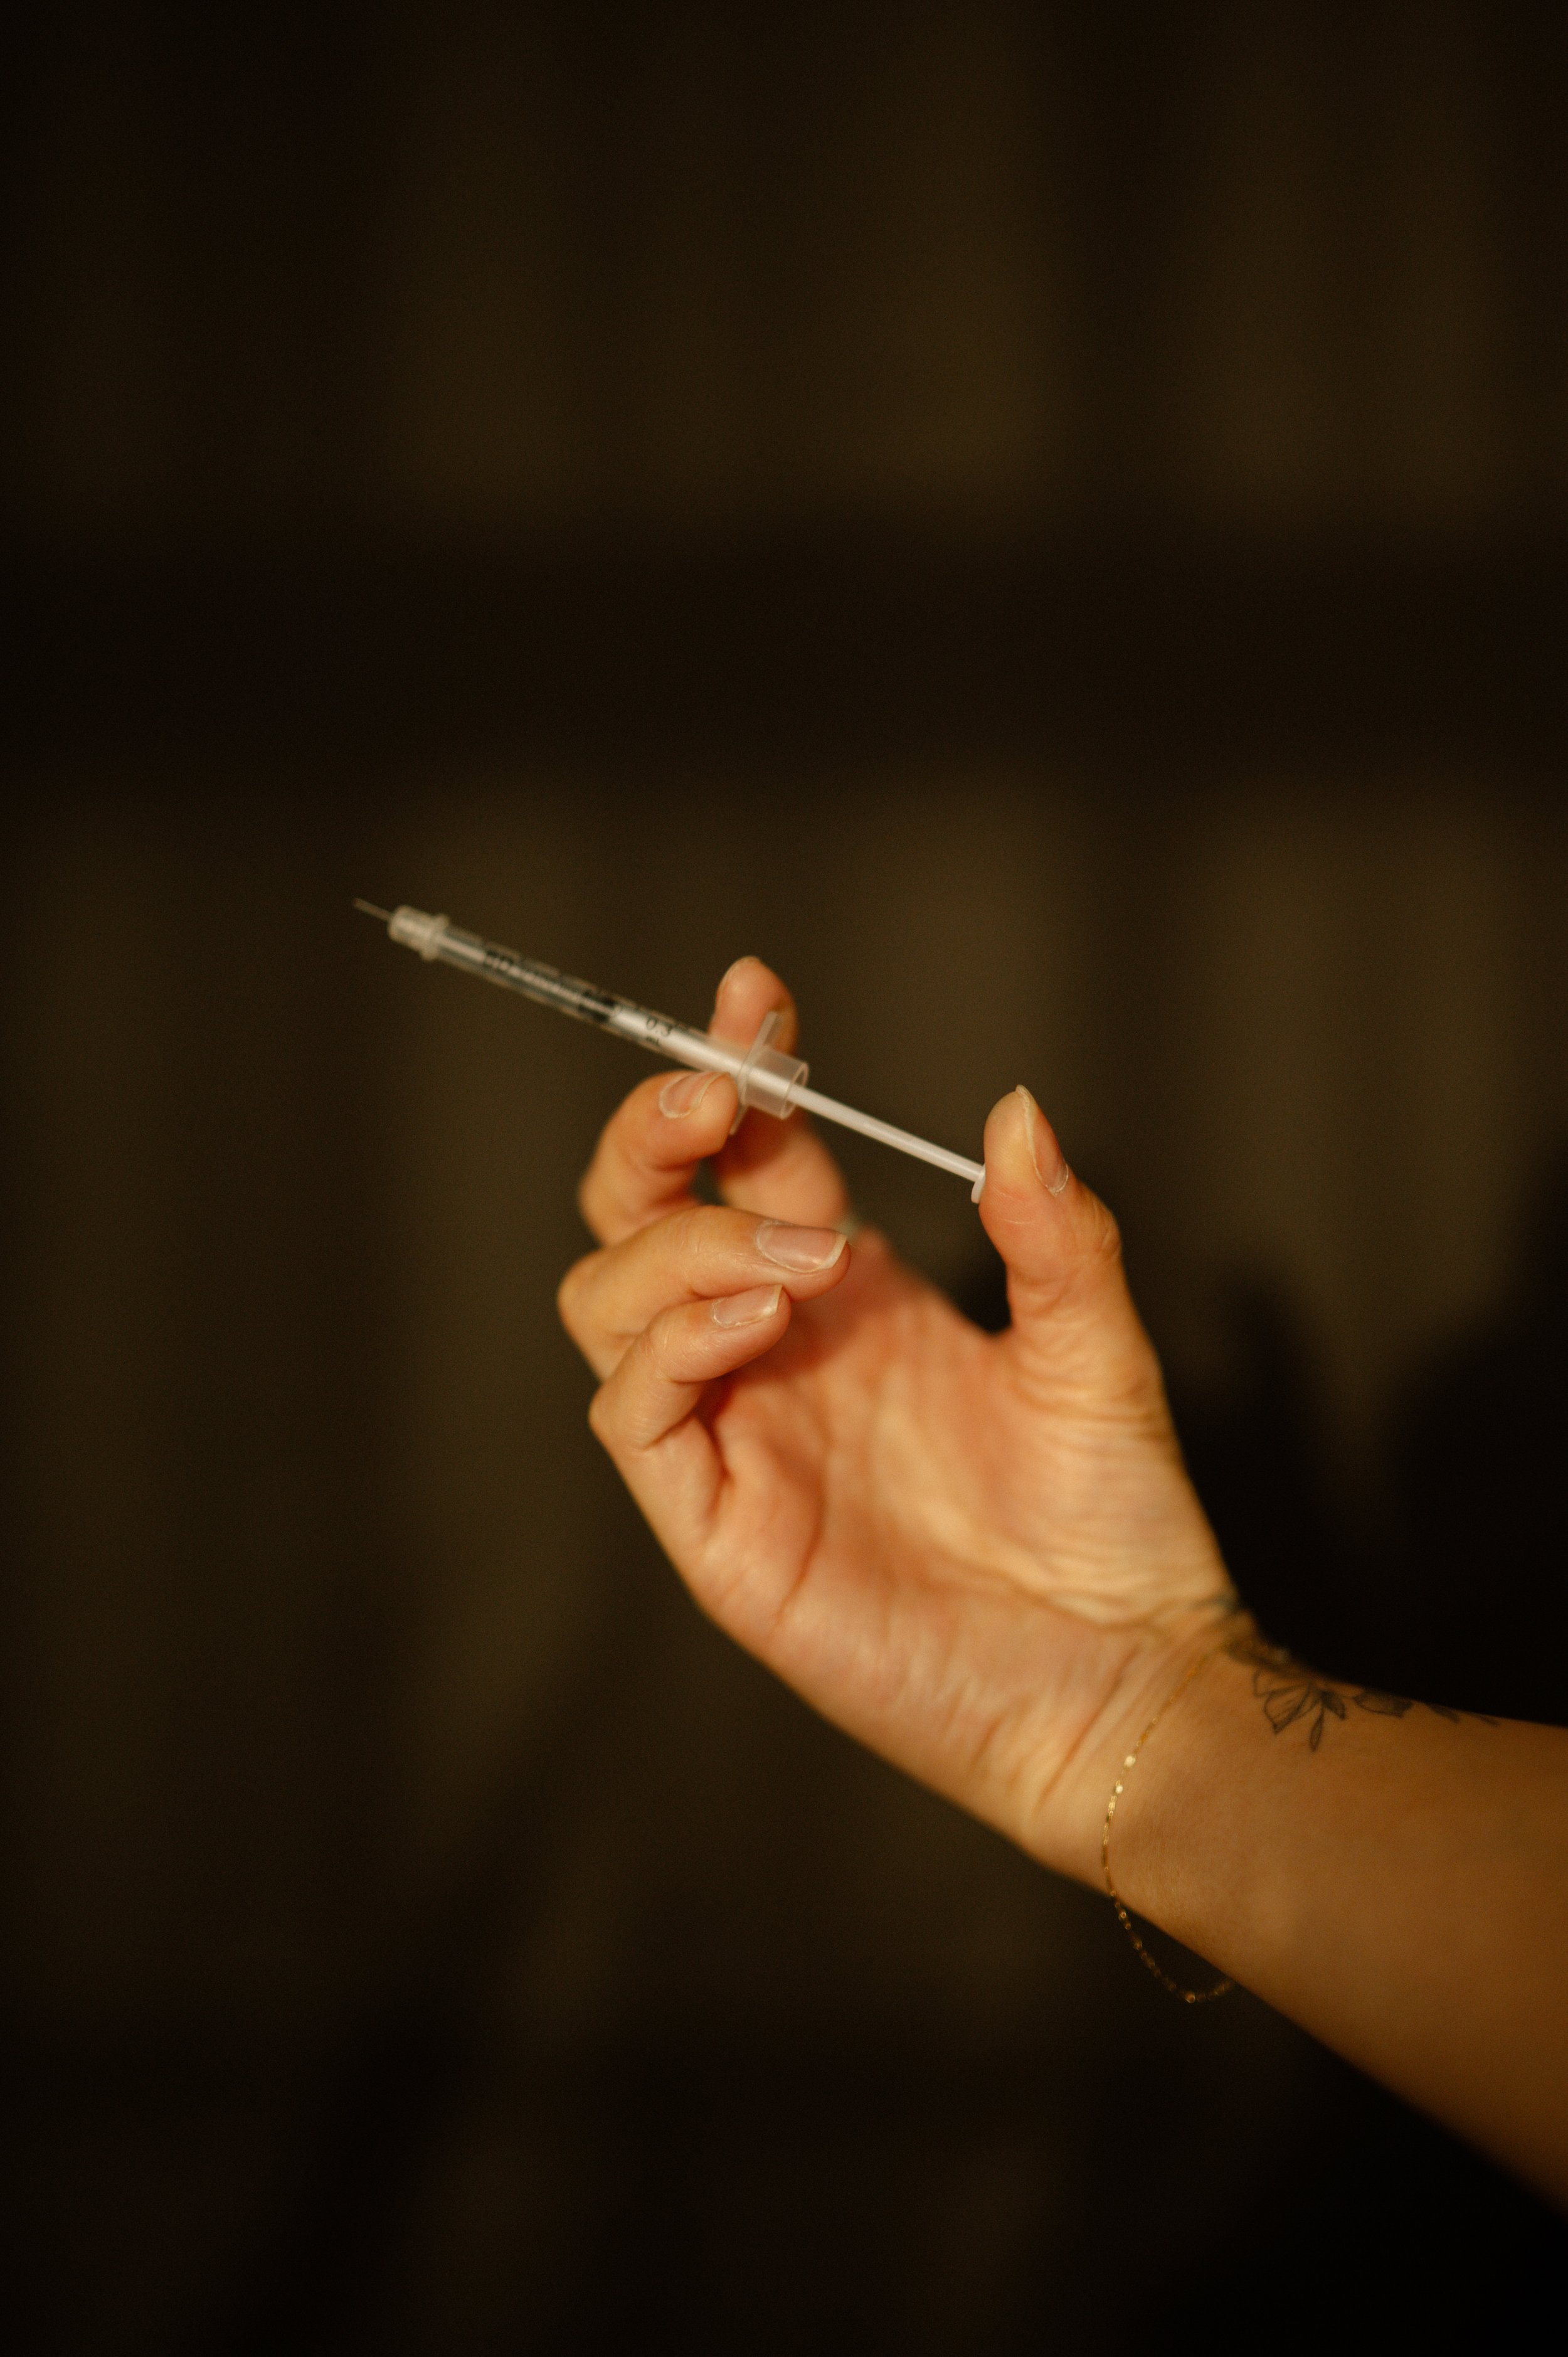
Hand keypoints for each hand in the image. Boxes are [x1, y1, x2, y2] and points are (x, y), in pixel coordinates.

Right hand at [557, 957, 1239, 1882]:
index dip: (734, 1071)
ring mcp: (734, 1437)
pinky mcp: (717, 1530)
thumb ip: (1052, 1228)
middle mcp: (772, 1351)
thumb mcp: (1096, 1346)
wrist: (1123, 1676)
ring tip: (799, 1257)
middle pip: (634, 1214)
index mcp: (848, 1294)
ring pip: (607, 1302)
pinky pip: (632, 1417)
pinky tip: (764, 1319)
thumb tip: (1013, 1107)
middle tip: (723, 1093)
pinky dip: (670, 1346)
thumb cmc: (1112, 1518)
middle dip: (654, 1133)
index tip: (756, 992)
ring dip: (679, 1245)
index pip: (747, 1161)